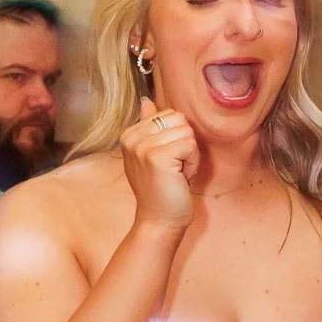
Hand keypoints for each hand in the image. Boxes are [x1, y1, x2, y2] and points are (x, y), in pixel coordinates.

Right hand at [120, 98, 199, 237]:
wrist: (158, 221)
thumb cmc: (161, 190)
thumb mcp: (151, 154)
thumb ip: (149, 126)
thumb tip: (146, 100)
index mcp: (130, 134)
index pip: (169, 114)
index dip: (176, 138)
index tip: (167, 162)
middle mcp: (132, 138)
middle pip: (179, 120)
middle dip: (185, 144)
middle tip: (173, 169)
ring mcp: (143, 147)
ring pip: (187, 133)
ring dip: (189, 156)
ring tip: (175, 175)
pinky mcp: (158, 157)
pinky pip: (190, 146)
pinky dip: (192, 164)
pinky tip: (179, 179)